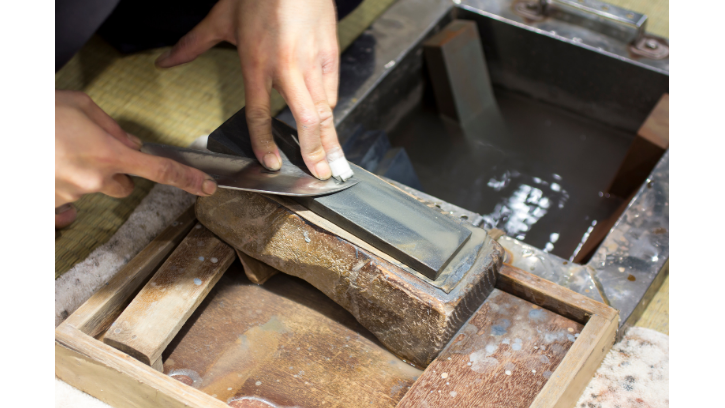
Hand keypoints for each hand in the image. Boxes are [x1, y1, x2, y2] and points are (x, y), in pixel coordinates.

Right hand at [55, 90, 216, 209]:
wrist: (3, 127)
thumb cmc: (39, 112)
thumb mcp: (82, 106)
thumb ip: (113, 128)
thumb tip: (131, 145)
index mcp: (108, 154)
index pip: (160, 171)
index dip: (187, 180)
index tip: (206, 188)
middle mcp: (93, 181)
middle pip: (124, 185)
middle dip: (115, 171)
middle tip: (89, 150)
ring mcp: (71, 196)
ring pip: (94, 190)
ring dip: (84, 174)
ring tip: (58, 152)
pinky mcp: (51, 205)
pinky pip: (67, 201)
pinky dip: (62, 184)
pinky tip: (49, 167)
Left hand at [156, 0, 345, 179]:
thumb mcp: (220, 17)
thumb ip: (191, 44)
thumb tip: (164, 62)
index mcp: (257, 63)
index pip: (261, 114)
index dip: (265, 143)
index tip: (271, 164)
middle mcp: (288, 68)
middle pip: (305, 120)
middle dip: (313, 151)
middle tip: (318, 175)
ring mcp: (312, 62)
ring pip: (325, 110)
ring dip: (331, 140)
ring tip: (336, 163)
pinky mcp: (330, 54)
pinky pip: (332, 90)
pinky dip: (331, 112)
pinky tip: (332, 127)